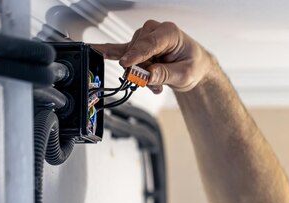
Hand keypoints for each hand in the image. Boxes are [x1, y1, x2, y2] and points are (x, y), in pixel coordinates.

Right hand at [91, 20, 214, 93]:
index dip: (137, 55)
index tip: (127, 64)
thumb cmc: (192, 65)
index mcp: (169, 32)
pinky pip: (119, 49)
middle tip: (155, 85)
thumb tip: (147, 75)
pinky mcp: (137, 47)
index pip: (150, 43)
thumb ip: (165, 74)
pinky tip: (95, 50)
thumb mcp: (185, 74)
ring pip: (130, 57)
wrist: (193, 66)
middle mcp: (154, 31)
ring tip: (155, 84)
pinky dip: (109, 52)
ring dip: (140, 74)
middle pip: (137, 52)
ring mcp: (144, 38)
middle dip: (143, 71)